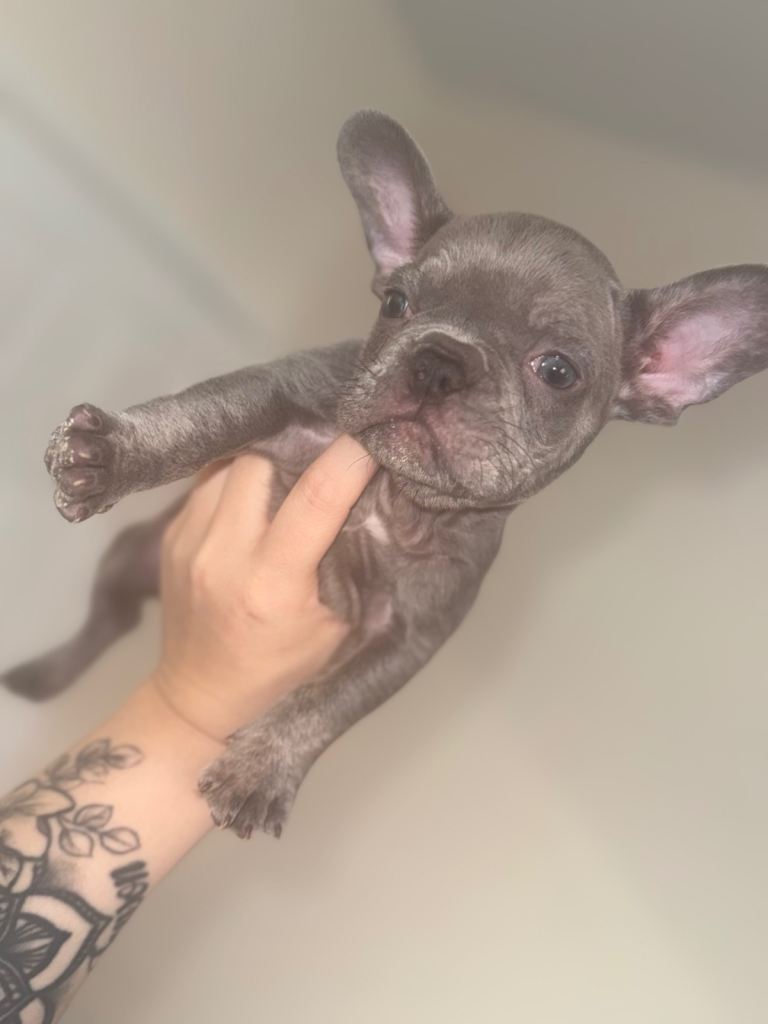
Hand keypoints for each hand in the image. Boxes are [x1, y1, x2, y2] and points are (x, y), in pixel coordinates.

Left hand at [150, 435, 376, 741]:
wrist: (198, 691)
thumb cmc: (278, 665)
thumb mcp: (335, 627)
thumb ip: (351, 565)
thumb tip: (375, 499)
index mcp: (269, 585)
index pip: (315, 499)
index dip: (348, 458)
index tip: (372, 431)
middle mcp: (221, 554)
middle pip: (261, 461)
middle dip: (299, 446)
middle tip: (327, 444)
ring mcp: (187, 539)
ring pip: (230, 462)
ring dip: (267, 456)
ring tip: (294, 460)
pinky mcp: (170, 531)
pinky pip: (209, 479)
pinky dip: (239, 474)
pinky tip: (260, 486)